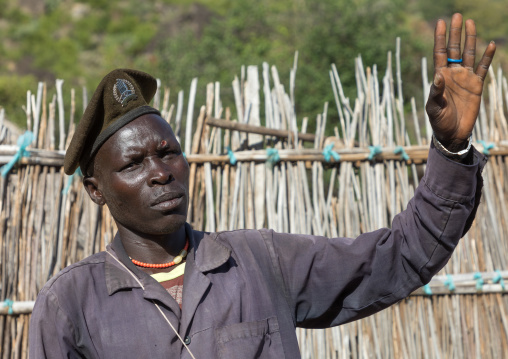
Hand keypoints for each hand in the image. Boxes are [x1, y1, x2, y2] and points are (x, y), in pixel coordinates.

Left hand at [426, 13, 495, 150]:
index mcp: (440, 77)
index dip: (440, 38)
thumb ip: (436, 92)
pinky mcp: (476, 85)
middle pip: (454, 49)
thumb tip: (438, 76)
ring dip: (470, 39)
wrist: (452, 133)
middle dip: (455, 33)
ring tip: (471, 22)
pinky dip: (487, 56)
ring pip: (468, 54)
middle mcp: (453, 74)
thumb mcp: (434, 108)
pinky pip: (483, 68)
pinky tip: (490, 44)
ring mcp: (465, 78)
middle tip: (457, 15)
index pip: (440, 53)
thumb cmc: (439, 121)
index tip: (441, 22)